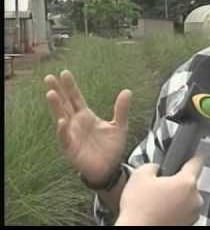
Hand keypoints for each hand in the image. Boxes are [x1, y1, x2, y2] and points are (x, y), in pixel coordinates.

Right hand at [44, 70, 130, 184]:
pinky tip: (62, 120)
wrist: (110, 169)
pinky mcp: (71, 148)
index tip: (64, 73)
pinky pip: (65, 138)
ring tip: (51, 93)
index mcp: (87, 116)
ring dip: (56, 106)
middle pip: (65, 104)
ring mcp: (72, 135)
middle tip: (49, 77)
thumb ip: (121, 109)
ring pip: (61, 118)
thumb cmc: (112, 148)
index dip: (70, 86)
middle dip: (57, 91)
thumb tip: (127, 91)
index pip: (76, 98)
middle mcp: (76, 123)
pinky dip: (63, 130)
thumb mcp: (119, 126)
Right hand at [116, 157, 203, 225]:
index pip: (197, 162)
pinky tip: (160, 212)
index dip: (196, 156)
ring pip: (187, 198)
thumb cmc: (139, 208)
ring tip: (158, 202)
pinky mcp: (188, 225)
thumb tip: (157, 168)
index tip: (197, 153)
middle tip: (161, 186)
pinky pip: (184, 212)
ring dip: (177, 198)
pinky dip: (175, 210)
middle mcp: (195, 199)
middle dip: (177, 182)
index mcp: (186, 182)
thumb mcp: (140, 175)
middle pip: (190, 183)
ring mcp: (193, 214)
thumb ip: (153, 165)